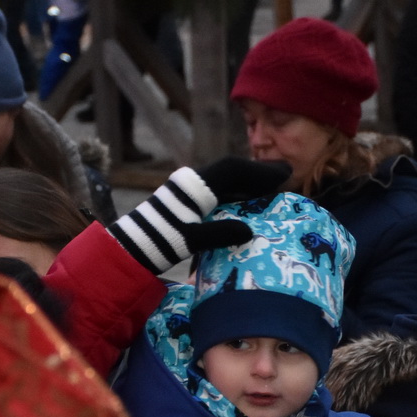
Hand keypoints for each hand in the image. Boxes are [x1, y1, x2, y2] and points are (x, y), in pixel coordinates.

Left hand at [109, 158, 288, 274]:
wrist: (131, 246)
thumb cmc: (158, 242)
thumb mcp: (189, 240)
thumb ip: (218, 234)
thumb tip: (248, 231)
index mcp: (195, 187)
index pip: (233, 170)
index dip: (260, 171)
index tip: (285, 173)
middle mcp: (193, 183)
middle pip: (232, 172)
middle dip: (258, 174)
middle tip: (284, 179)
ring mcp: (190, 192)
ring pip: (225, 181)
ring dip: (248, 184)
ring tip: (271, 191)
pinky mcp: (187, 202)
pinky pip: (218, 192)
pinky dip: (236, 195)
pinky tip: (247, 205)